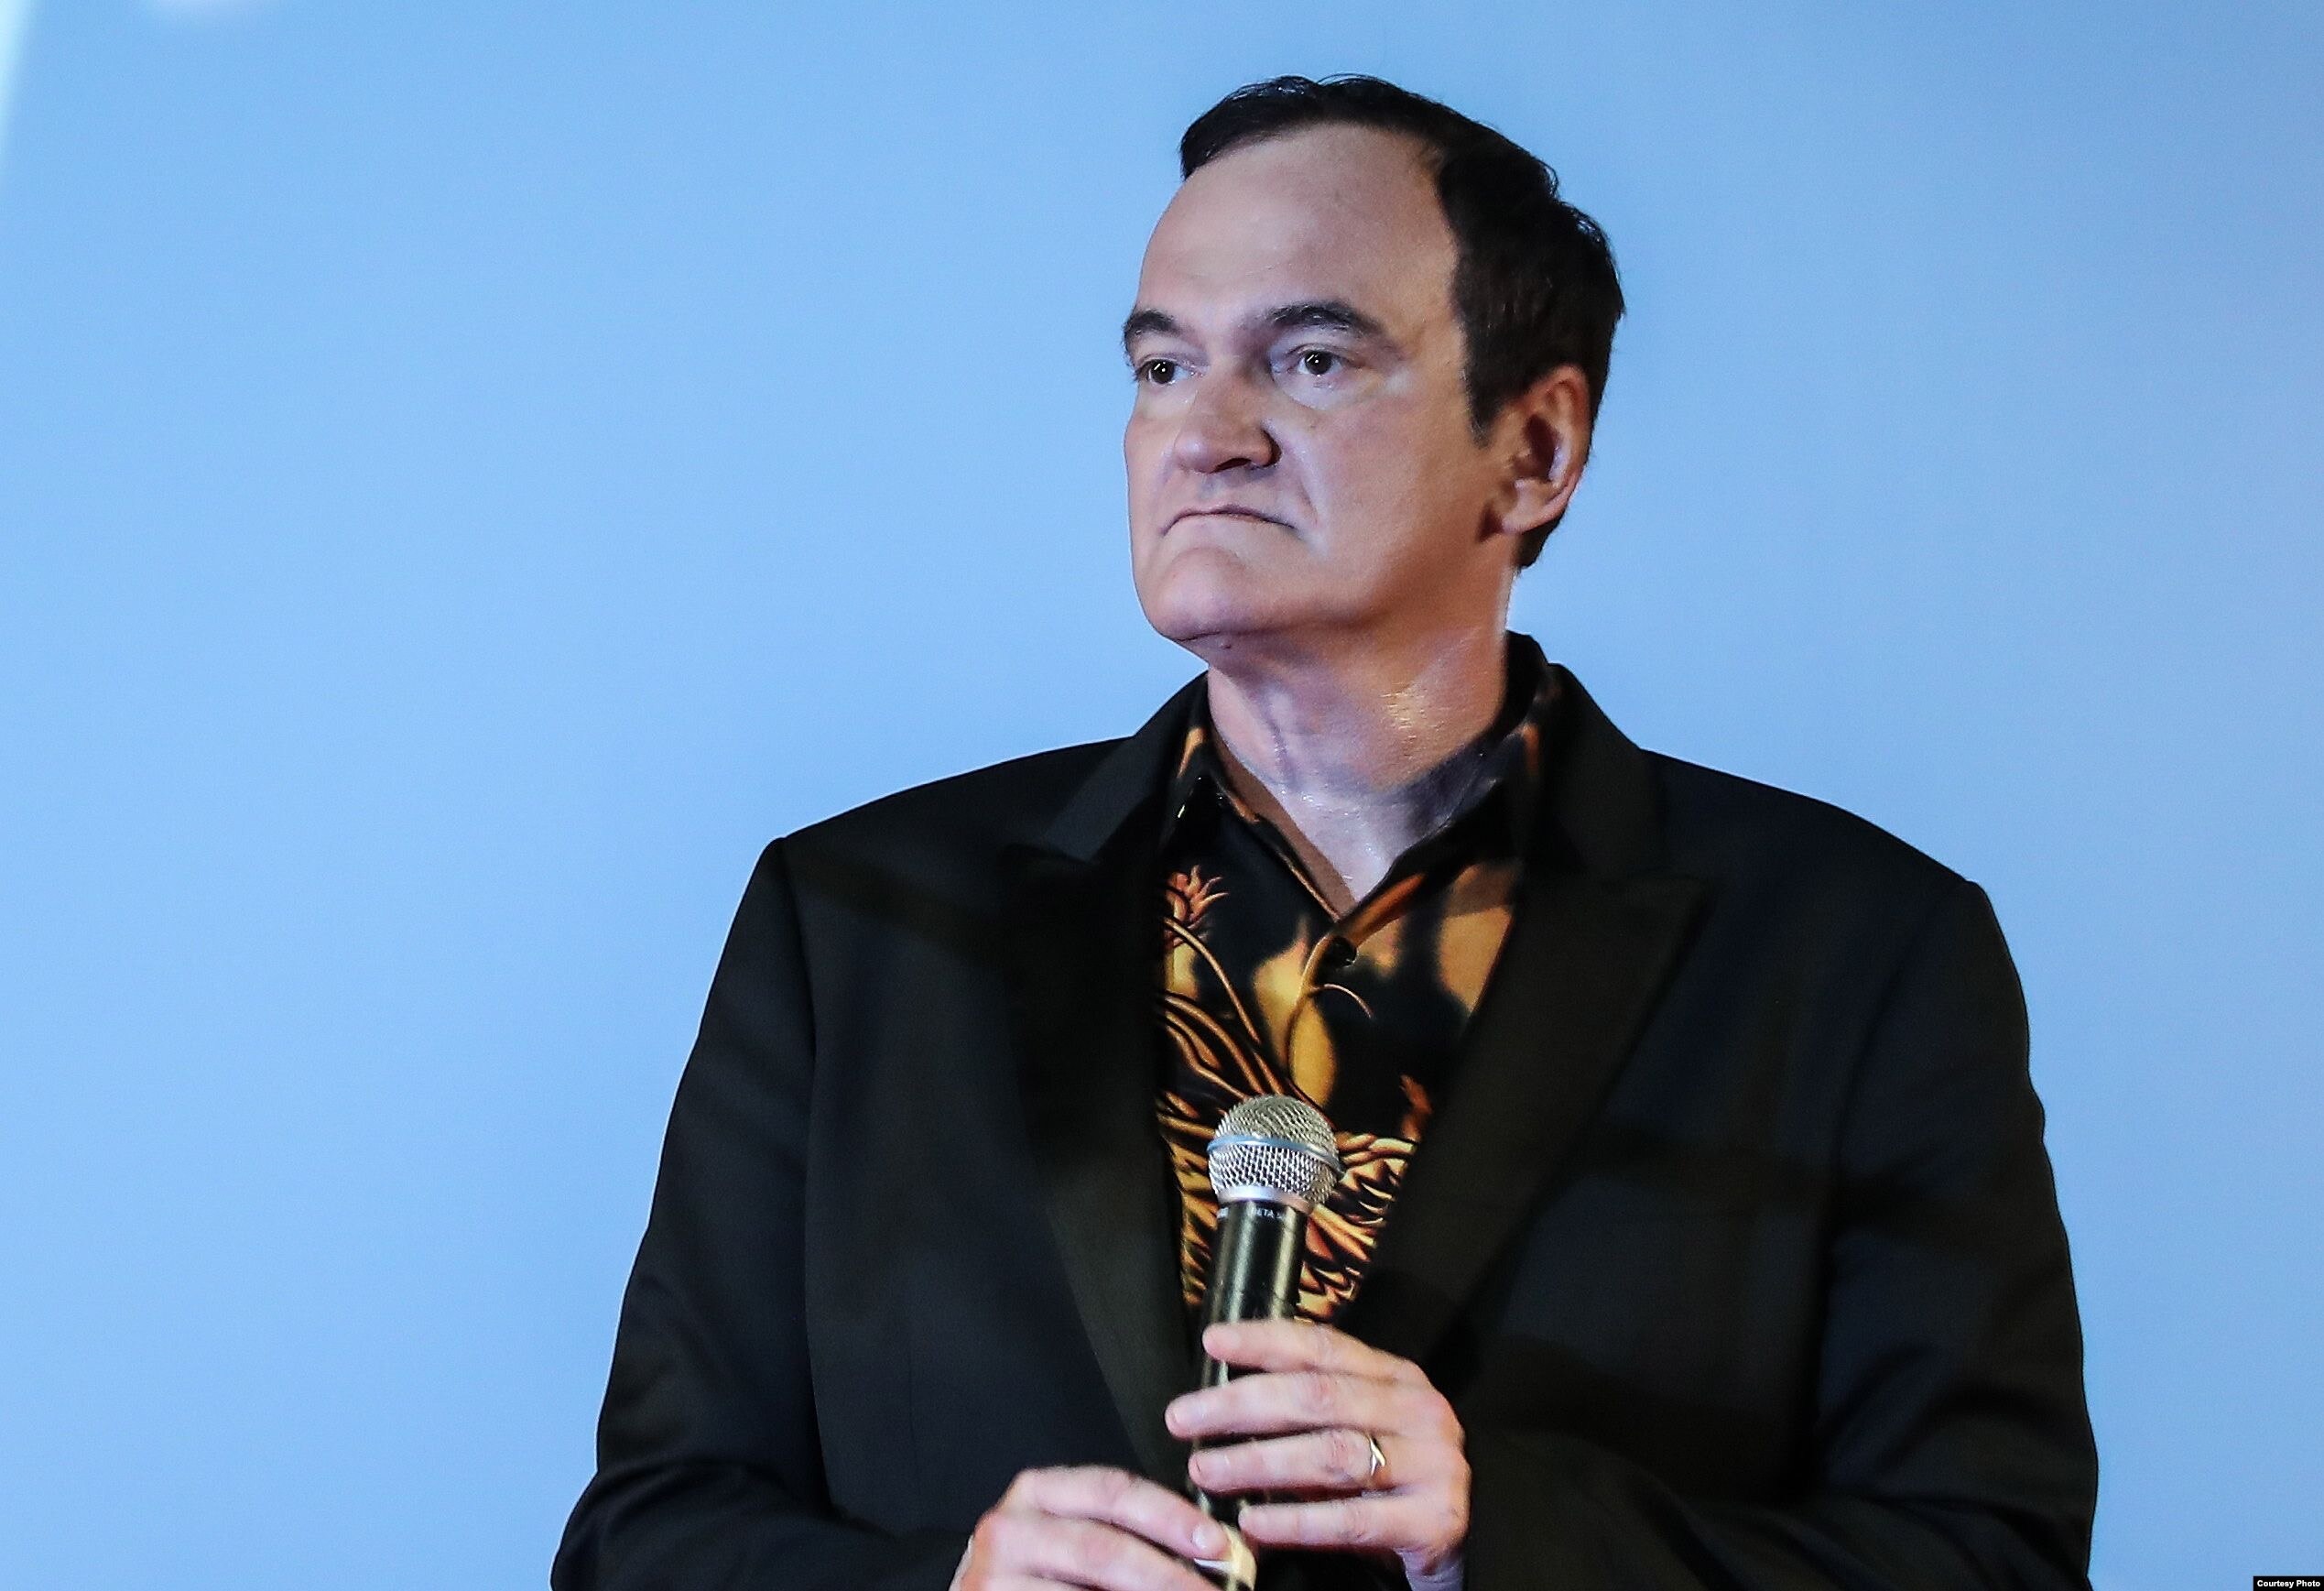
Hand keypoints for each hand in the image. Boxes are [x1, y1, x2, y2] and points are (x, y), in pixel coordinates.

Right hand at [959, 1465, 1228, 1590]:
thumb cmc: (1036, 1571)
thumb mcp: (1074, 1535)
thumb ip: (1132, 1533)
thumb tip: (1218, 1545)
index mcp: (1037, 1492)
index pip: (1113, 1490)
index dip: (1169, 1515)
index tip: (1216, 1542)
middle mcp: (1008, 1529)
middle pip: (1102, 1548)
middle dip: (1167, 1574)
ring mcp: (993, 1579)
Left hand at [1166, 1320, 1469, 1584]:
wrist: (1461, 1544)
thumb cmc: (1389, 1485)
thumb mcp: (1355, 1436)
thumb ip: (1304, 1418)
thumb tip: (1215, 1410)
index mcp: (1397, 1377)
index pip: (1323, 1345)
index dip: (1264, 1340)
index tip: (1212, 1343)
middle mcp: (1420, 1410)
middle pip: (1317, 1395)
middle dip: (1241, 1404)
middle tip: (1184, 1419)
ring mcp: (1434, 1463)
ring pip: (1331, 1453)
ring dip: (1258, 1462)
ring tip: (1205, 1470)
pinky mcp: (1436, 1519)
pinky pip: (1352, 1519)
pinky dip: (1296, 1521)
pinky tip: (1254, 1524)